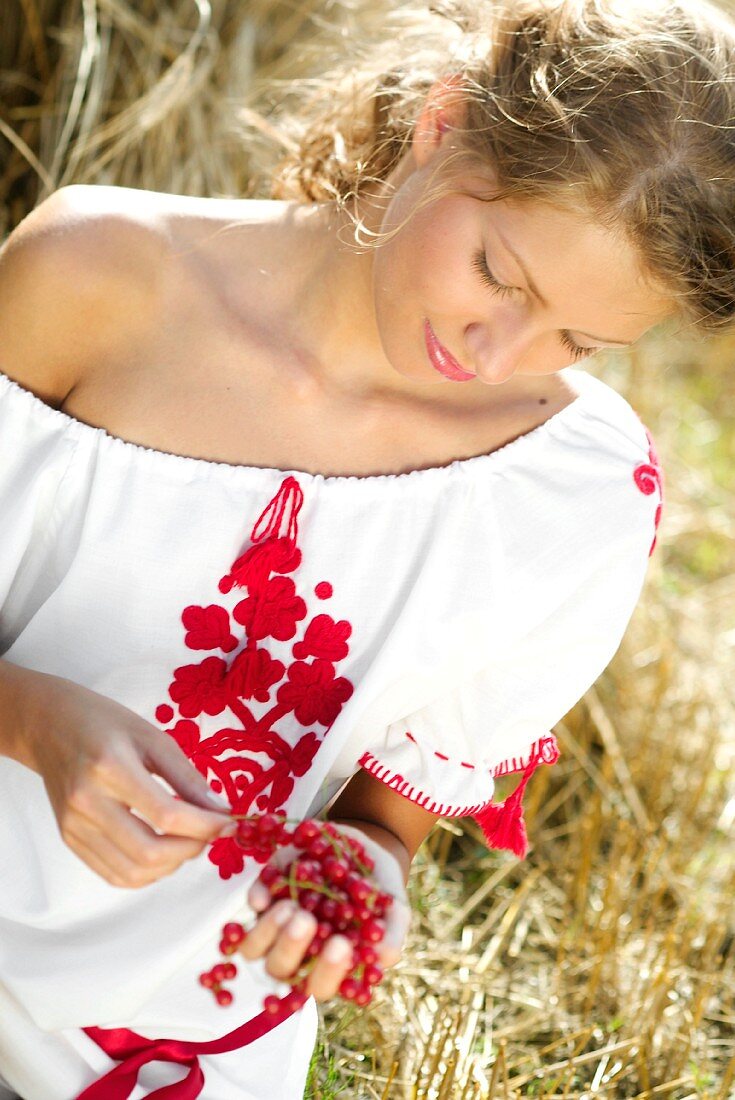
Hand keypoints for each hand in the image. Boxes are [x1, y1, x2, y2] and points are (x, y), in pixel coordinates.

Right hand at [18, 669, 231, 887]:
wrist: (49, 725)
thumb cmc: (104, 723)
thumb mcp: (152, 737)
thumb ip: (187, 777)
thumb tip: (220, 810)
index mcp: (109, 767)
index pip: (166, 815)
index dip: (205, 826)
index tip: (229, 823)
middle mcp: (86, 802)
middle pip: (148, 851)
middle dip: (191, 849)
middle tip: (210, 833)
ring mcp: (74, 826)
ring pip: (132, 872)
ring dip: (171, 866)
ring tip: (188, 842)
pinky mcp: (69, 839)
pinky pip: (113, 874)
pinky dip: (146, 872)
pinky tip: (163, 851)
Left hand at [238, 822, 411, 1001]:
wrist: (365, 848)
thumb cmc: (380, 891)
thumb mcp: (395, 911)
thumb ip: (391, 934)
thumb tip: (384, 957)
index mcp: (327, 966)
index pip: (320, 985)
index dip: (327, 973)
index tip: (342, 946)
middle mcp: (296, 952)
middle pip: (280, 968)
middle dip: (291, 948)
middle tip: (307, 921)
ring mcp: (275, 926)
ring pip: (254, 946)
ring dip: (267, 931)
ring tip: (291, 906)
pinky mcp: (266, 892)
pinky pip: (253, 902)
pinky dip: (256, 898)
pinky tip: (265, 894)